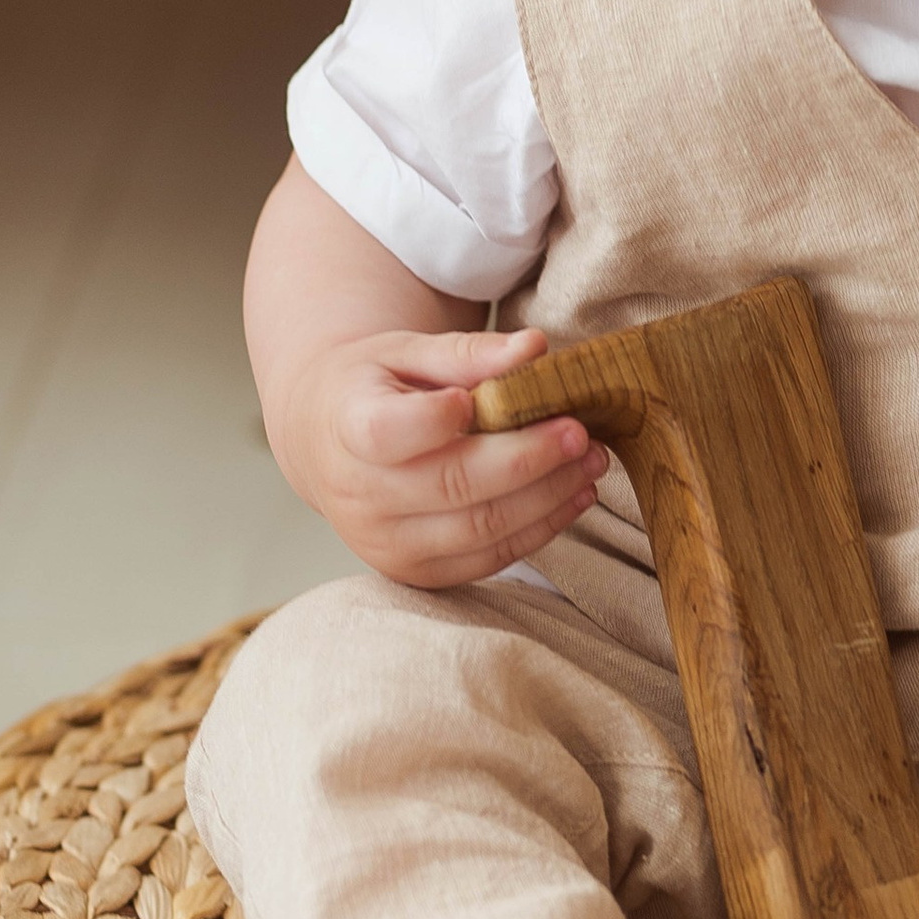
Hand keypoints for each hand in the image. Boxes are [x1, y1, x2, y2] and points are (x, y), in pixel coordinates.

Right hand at [277, 324, 608, 592]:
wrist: (327, 444)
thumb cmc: (372, 388)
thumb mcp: (405, 352)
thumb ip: (467, 352)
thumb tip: (536, 347)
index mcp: (348, 427)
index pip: (388, 431)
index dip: (438, 418)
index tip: (482, 397)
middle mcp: (359, 495)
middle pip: (455, 484)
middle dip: (530, 459)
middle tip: (582, 433)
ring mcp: (386, 542)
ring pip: (480, 529)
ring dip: (548, 498)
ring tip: (591, 463)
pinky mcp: (415, 571)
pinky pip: (487, 559)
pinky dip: (538, 529)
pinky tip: (571, 496)